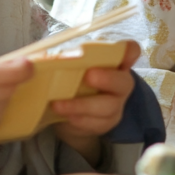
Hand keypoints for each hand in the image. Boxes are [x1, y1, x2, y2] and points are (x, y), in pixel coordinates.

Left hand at [52, 40, 141, 163]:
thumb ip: (62, 58)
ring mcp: (116, 105)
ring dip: (82, 105)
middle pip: (124, 82)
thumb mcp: (66, 66)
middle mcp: (120, 83)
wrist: (67, 113)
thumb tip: (44, 55)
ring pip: (108, 106)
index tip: (118, 50)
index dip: (128, 50)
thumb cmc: (70, 80)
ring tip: (58, 104)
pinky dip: (78, 119)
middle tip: (88, 76)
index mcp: (113, 62)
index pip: (130, 51)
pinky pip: (96, 124)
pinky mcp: (106, 124)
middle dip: (107, 79)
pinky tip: (63, 115)